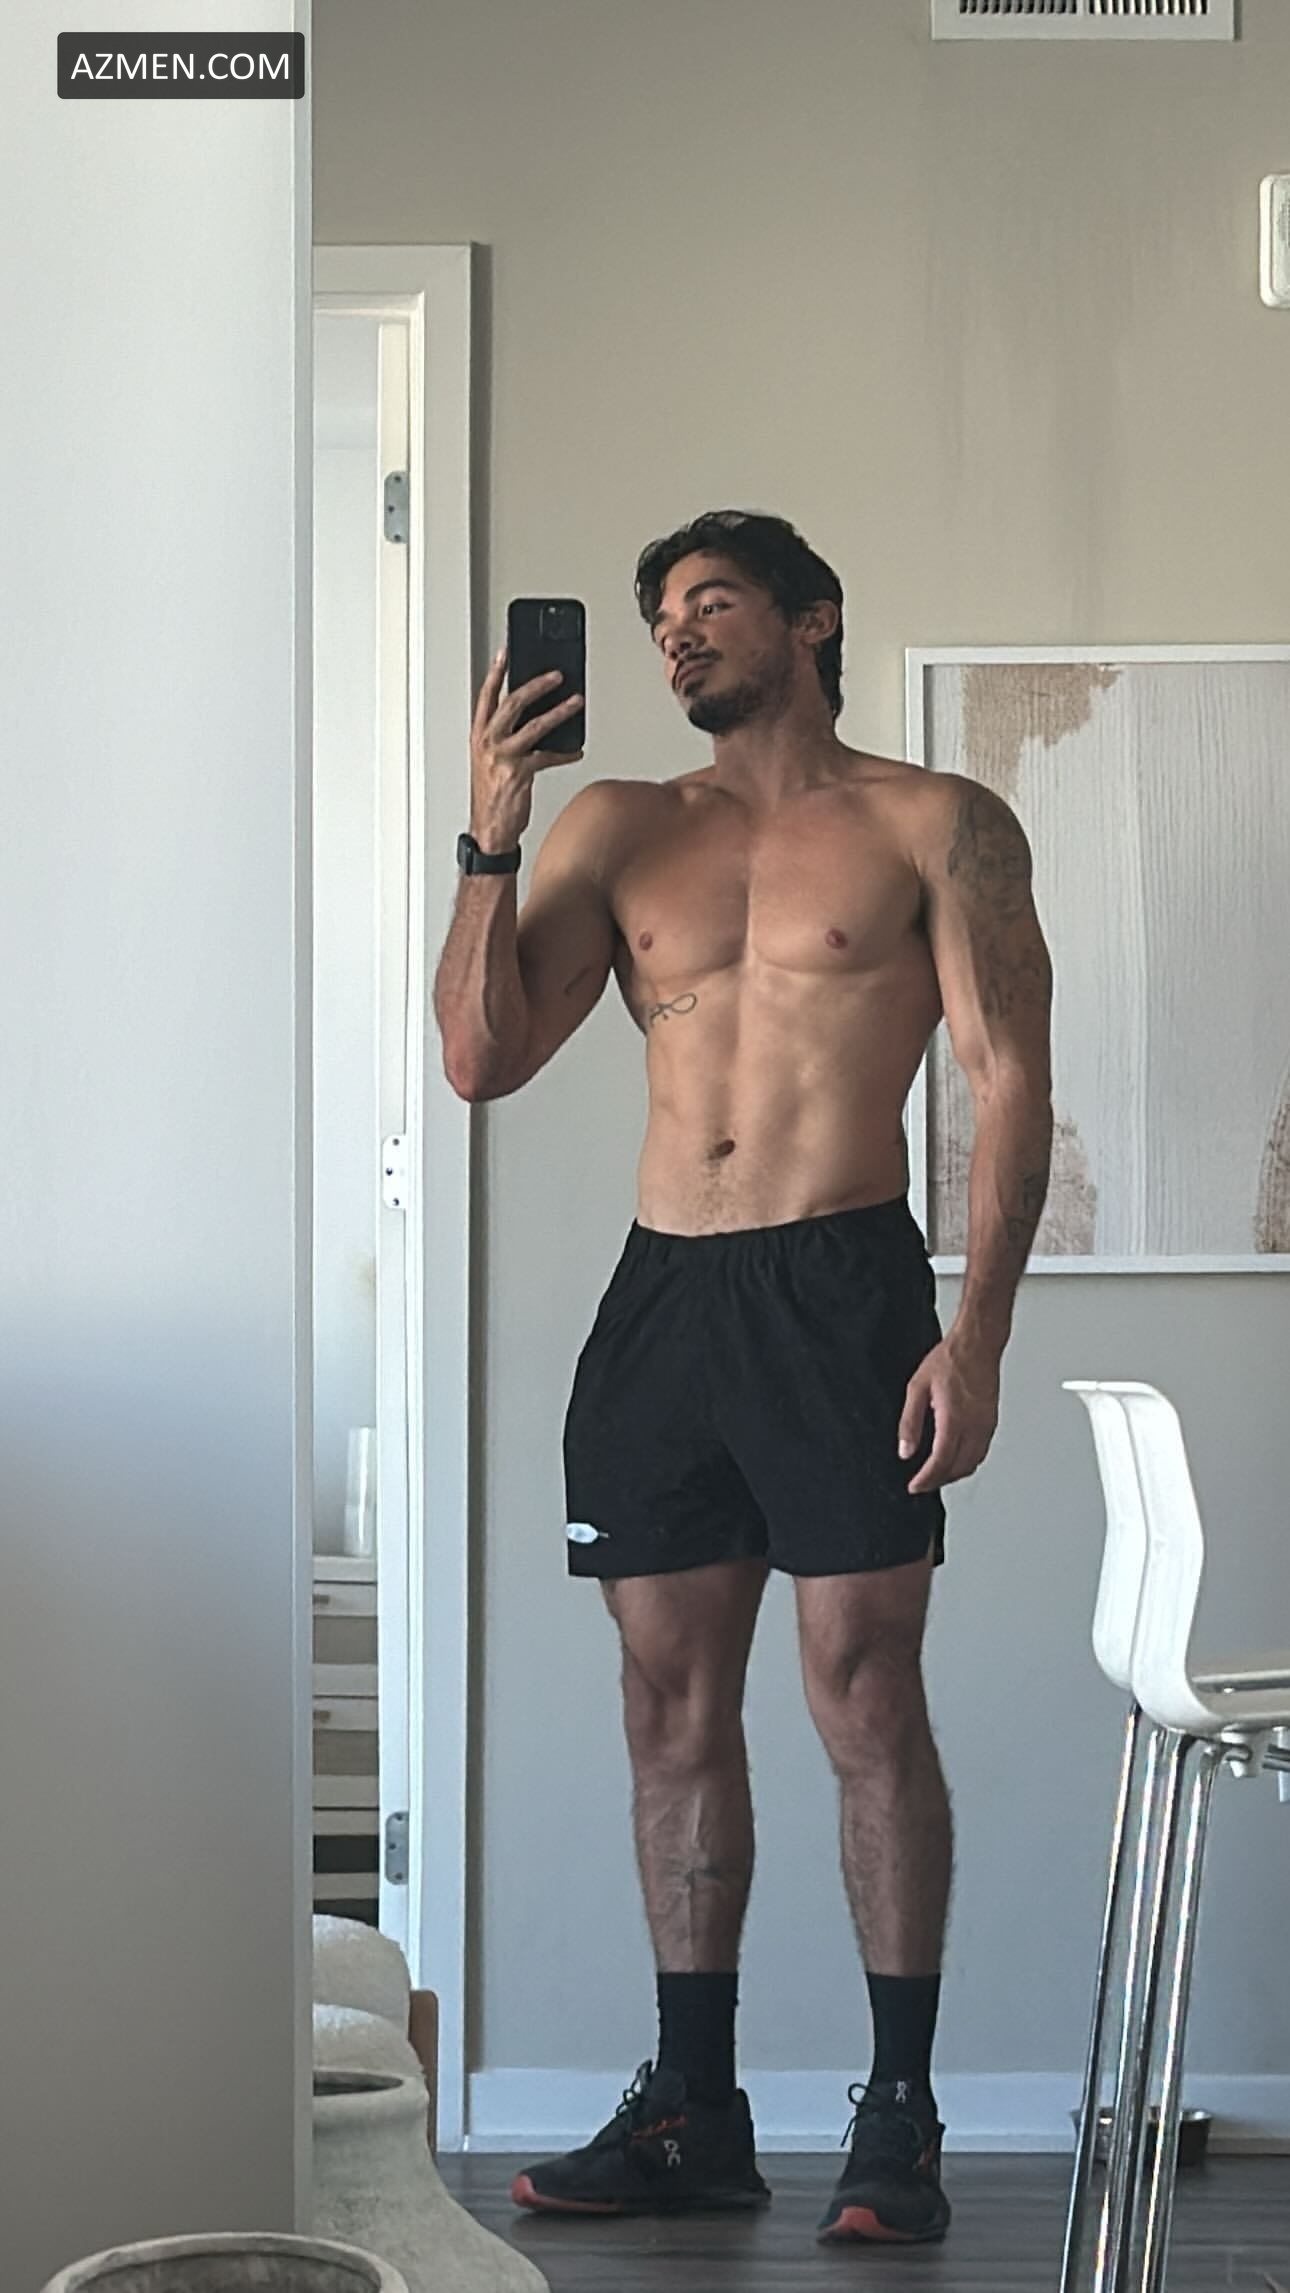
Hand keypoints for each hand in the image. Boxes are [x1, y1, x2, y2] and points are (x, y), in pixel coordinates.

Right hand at [469, 649, 584, 846]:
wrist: (489, 829)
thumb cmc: (491, 796)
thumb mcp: (489, 760)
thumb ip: (504, 736)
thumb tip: (531, 717)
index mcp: (479, 736)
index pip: (485, 697)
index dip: (495, 673)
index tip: (505, 653)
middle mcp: (489, 743)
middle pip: (513, 703)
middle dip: (536, 685)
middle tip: (556, 675)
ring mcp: (503, 758)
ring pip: (534, 725)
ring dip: (559, 712)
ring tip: (576, 702)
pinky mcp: (520, 774)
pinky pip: (548, 757)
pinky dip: (565, 753)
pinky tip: (576, 750)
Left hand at [898, 1335, 999, 1495]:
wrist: (978, 1343)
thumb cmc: (950, 1359)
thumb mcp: (917, 1387)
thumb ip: (910, 1422)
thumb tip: (905, 1450)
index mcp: (953, 1419)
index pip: (941, 1463)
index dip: (926, 1480)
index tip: (914, 1486)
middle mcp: (974, 1426)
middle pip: (958, 1469)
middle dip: (939, 1481)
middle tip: (922, 1482)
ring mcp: (986, 1425)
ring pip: (973, 1464)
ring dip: (954, 1474)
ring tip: (936, 1474)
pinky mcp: (992, 1421)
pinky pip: (981, 1452)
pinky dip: (967, 1462)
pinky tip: (955, 1458)